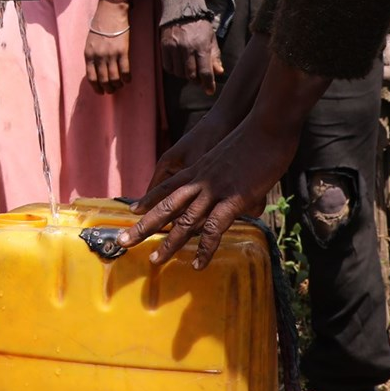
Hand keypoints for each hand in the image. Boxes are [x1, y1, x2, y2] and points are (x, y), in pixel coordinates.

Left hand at [84, 19, 131, 93]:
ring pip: (114, 78)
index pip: (91, 77)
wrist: (110, 12)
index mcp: (88, 55)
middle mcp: (99, 57)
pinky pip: (125, 70)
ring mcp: (111, 54)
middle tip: (112, 90)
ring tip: (120, 85)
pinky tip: (128, 79)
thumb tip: (97, 72)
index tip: (101, 92)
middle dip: (108, 89)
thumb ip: (92, 57)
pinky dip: (127, 78)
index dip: (96, 88)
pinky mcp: (123, 51)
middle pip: (103, 80)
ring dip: (118, 85)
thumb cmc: (99, 26)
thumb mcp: (90, 42)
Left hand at [122, 112, 297, 266]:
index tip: (132, 211)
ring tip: (155, 261)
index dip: (148, 199)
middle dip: (143, 226)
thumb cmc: (256, 140)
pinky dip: (205, 248)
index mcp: (198, 169)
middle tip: (123, 241)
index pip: (166, 186)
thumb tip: (250, 207)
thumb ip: (234, 182)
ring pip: (185, 221)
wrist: (266, 125)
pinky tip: (198, 265)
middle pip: (165, 206)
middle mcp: (200, 180)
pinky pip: (214, 228)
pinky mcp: (233, 198)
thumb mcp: (233, 159)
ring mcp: (215, 190)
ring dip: (169, 243)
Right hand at [159, 19, 223, 91]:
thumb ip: (215, 56)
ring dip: (185, 75)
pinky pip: (168, 67)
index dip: (208, 84)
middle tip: (199, 79)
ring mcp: (174, 48)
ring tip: (189, 69)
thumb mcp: (211, 39)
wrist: (182, 11)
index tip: (210, 91)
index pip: (205, 71)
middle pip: (190, 75)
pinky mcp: (164, 47)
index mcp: (201, 46)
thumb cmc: (199, 26)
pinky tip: (179, 65)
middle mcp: (187, 48)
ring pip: (179, 73)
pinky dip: (174, 70)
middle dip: (196, 80)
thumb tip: (218, 72)